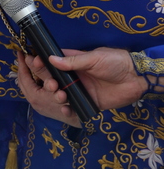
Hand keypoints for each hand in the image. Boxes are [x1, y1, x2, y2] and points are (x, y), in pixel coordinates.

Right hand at [24, 47, 147, 121]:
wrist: (135, 78)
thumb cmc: (115, 62)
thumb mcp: (94, 58)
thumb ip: (73, 61)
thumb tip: (51, 59)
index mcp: (75, 62)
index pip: (54, 61)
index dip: (42, 62)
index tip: (32, 62)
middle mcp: (75, 76)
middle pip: (54, 79)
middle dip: (48, 81)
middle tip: (51, 85)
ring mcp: (80, 89)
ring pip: (61, 94)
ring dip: (56, 96)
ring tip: (59, 96)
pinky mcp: (87, 102)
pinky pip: (73, 107)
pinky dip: (67, 109)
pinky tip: (64, 109)